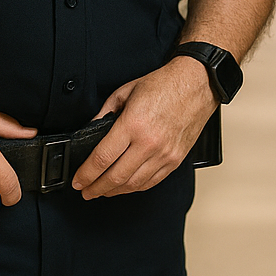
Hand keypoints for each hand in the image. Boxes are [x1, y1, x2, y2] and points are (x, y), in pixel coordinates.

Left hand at [71, 57, 217, 198]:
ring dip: (114, 191)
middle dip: (96, 188)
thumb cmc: (164, 84)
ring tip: (103, 191)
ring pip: (133, 184)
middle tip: (86, 191)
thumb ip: (105, 113)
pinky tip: (125, 186)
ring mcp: (164, 154)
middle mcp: (149, 142)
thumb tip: (90, 131)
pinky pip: (152, 181)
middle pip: (116, 176)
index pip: (102, 158)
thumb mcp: (126, 91)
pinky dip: (135, 187)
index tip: (78, 180)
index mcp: (133, 124)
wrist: (197, 83)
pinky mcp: (175, 159)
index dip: (86, 174)